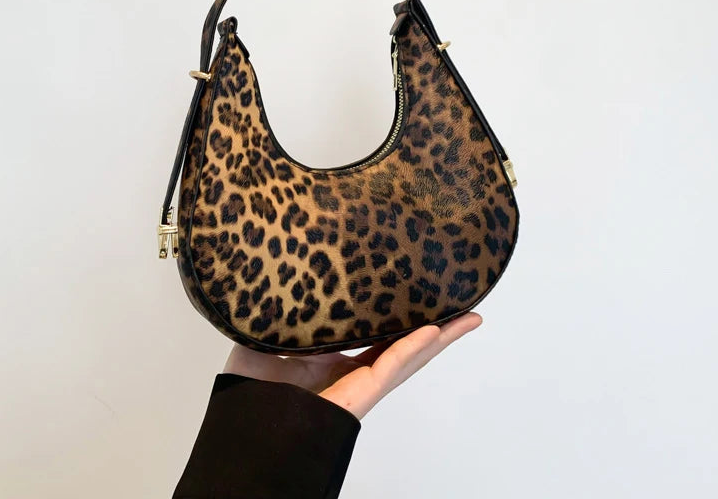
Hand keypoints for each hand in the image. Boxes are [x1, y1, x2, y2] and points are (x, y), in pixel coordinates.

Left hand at [222, 312, 482, 419]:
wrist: (248, 434)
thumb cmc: (251, 394)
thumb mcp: (267, 343)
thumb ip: (281, 317)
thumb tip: (284, 282)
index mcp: (334, 359)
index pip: (375, 333)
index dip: (398, 316)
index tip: (416, 293)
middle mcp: (354, 371)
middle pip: (404, 344)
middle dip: (435, 326)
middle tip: (462, 306)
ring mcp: (361, 383)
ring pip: (409, 355)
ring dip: (441, 336)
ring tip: (469, 317)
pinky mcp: (360, 394)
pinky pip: (391, 367)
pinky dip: (413, 348)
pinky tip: (435, 330)